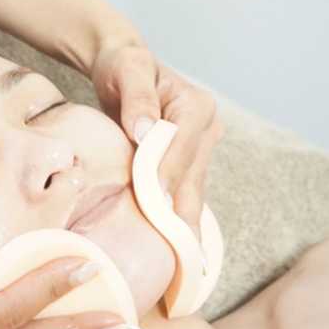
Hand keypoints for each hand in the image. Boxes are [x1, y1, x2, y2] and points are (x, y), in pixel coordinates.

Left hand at [90, 41, 223, 237]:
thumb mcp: (127, 70)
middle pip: (191, 175)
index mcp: (195, 106)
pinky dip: (179, 218)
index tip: (156, 202)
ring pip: (191, 190)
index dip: (167, 175)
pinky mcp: (187, 161)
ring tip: (185, 262)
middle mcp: (206, 128)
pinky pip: (183, 192)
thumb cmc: (122, 65)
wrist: (121, 65)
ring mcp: (200, 147)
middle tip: (179, 252)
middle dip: (183, 213)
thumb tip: (144, 130)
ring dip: (184, 224)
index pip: (181, 147)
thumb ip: (137, 97)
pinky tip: (180, 249)